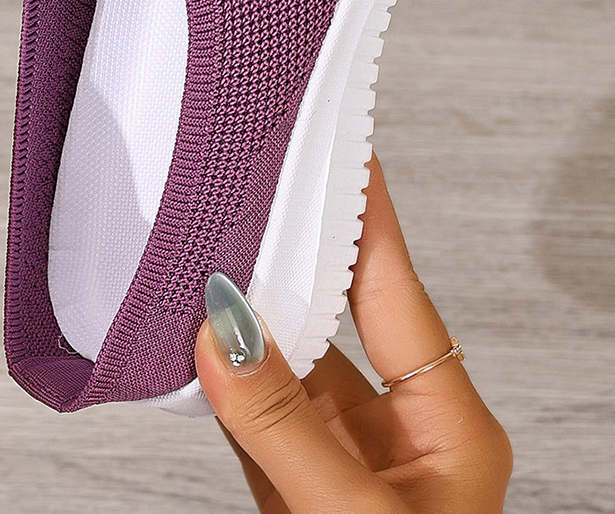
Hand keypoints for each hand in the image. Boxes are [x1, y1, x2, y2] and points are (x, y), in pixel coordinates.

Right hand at [195, 153, 511, 512]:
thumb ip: (289, 430)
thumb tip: (222, 337)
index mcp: (447, 428)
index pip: (398, 295)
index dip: (369, 221)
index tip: (342, 150)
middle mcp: (393, 433)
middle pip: (335, 318)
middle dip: (289, 258)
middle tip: (250, 190)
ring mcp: (335, 457)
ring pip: (281, 363)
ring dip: (238, 319)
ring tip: (199, 256)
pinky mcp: (285, 481)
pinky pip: (244, 408)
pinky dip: (211, 373)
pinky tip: (183, 334)